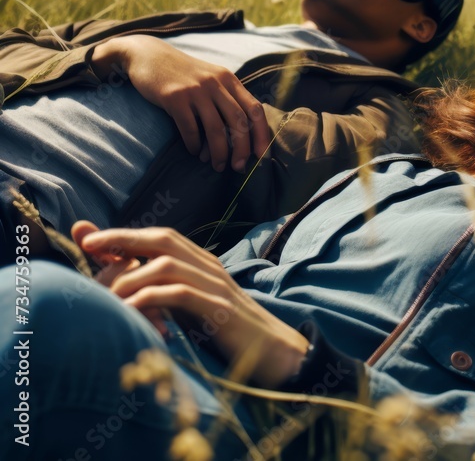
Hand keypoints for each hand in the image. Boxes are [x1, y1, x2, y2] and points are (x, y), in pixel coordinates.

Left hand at [72, 221, 308, 387]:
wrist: (274, 352)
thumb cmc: (228, 333)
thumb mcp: (191, 308)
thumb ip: (162, 292)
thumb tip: (122, 285)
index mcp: (203, 265)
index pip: (162, 237)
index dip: (125, 233)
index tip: (89, 238)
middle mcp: (210, 268)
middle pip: (163, 240)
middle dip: (122, 239)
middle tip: (89, 246)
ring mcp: (217, 287)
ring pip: (167, 265)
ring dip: (130, 278)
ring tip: (108, 299)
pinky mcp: (220, 310)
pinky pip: (179, 295)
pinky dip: (150, 299)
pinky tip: (130, 313)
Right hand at [92, 35, 270, 171]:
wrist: (148, 55)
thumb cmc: (183, 74)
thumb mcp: (211, 79)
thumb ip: (227, 99)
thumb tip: (242, 136)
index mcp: (229, 80)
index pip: (255, 109)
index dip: (262, 134)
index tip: (262, 156)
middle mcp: (216, 83)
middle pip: (238, 121)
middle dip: (242, 149)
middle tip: (239, 167)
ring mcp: (195, 90)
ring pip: (215, 128)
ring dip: (219, 152)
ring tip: (217, 166)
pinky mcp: (174, 97)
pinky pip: (189, 128)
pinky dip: (194, 144)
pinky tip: (194, 152)